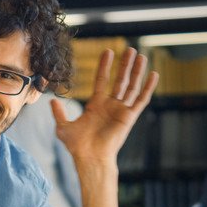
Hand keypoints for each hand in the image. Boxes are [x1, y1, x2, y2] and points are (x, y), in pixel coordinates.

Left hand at [51, 47, 158, 165]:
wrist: (90, 158)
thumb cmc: (77, 146)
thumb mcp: (63, 127)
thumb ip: (59, 113)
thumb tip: (52, 101)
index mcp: (96, 105)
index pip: (102, 80)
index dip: (104, 66)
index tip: (108, 51)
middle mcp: (110, 106)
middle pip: (120, 80)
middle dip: (124, 65)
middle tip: (129, 49)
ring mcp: (121, 111)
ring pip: (131, 87)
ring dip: (136, 71)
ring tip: (140, 55)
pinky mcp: (129, 117)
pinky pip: (141, 100)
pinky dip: (148, 87)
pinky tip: (154, 74)